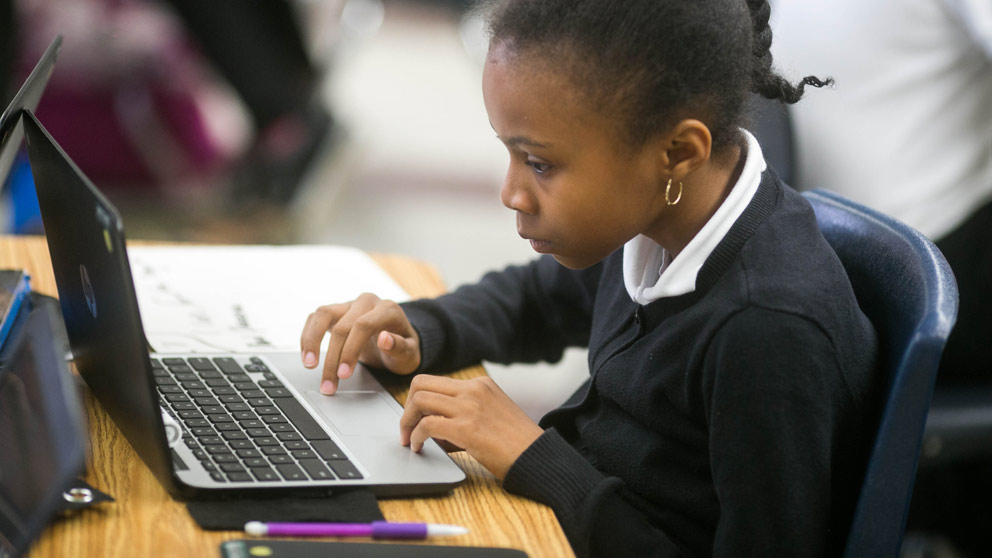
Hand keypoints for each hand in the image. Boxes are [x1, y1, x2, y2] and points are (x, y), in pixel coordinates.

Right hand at [300, 293, 419, 394]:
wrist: (398, 339)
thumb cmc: (404, 347)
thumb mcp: (410, 353)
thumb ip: (399, 347)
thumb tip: (384, 339)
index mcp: (388, 309)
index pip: (363, 325)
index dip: (350, 350)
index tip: (344, 374)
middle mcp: (367, 302)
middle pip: (343, 326)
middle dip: (333, 358)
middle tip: (330, 383)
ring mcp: (350, 304)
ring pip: (323, 314)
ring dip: (312, 341)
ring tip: (309, 365)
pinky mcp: (336, 312)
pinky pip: (316, 317)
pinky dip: (308, 335)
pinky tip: (307, 355)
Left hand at [400, 374, 543, 479]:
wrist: (537, 456)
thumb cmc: (516, 443)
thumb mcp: (491, 414)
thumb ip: (463, 413)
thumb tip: (432, 428)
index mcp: (480, 383)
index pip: (435, 381)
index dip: (418, 400)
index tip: (415, 418)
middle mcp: (473, 389)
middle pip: (421, 384)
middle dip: (407, 407)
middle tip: (406, 428)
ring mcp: (470, 406)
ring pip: (419, 400)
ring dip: (407, 421)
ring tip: (409, 439)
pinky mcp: (466, 428)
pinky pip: (427, 425)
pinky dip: (416, 437)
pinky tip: (419, 447)